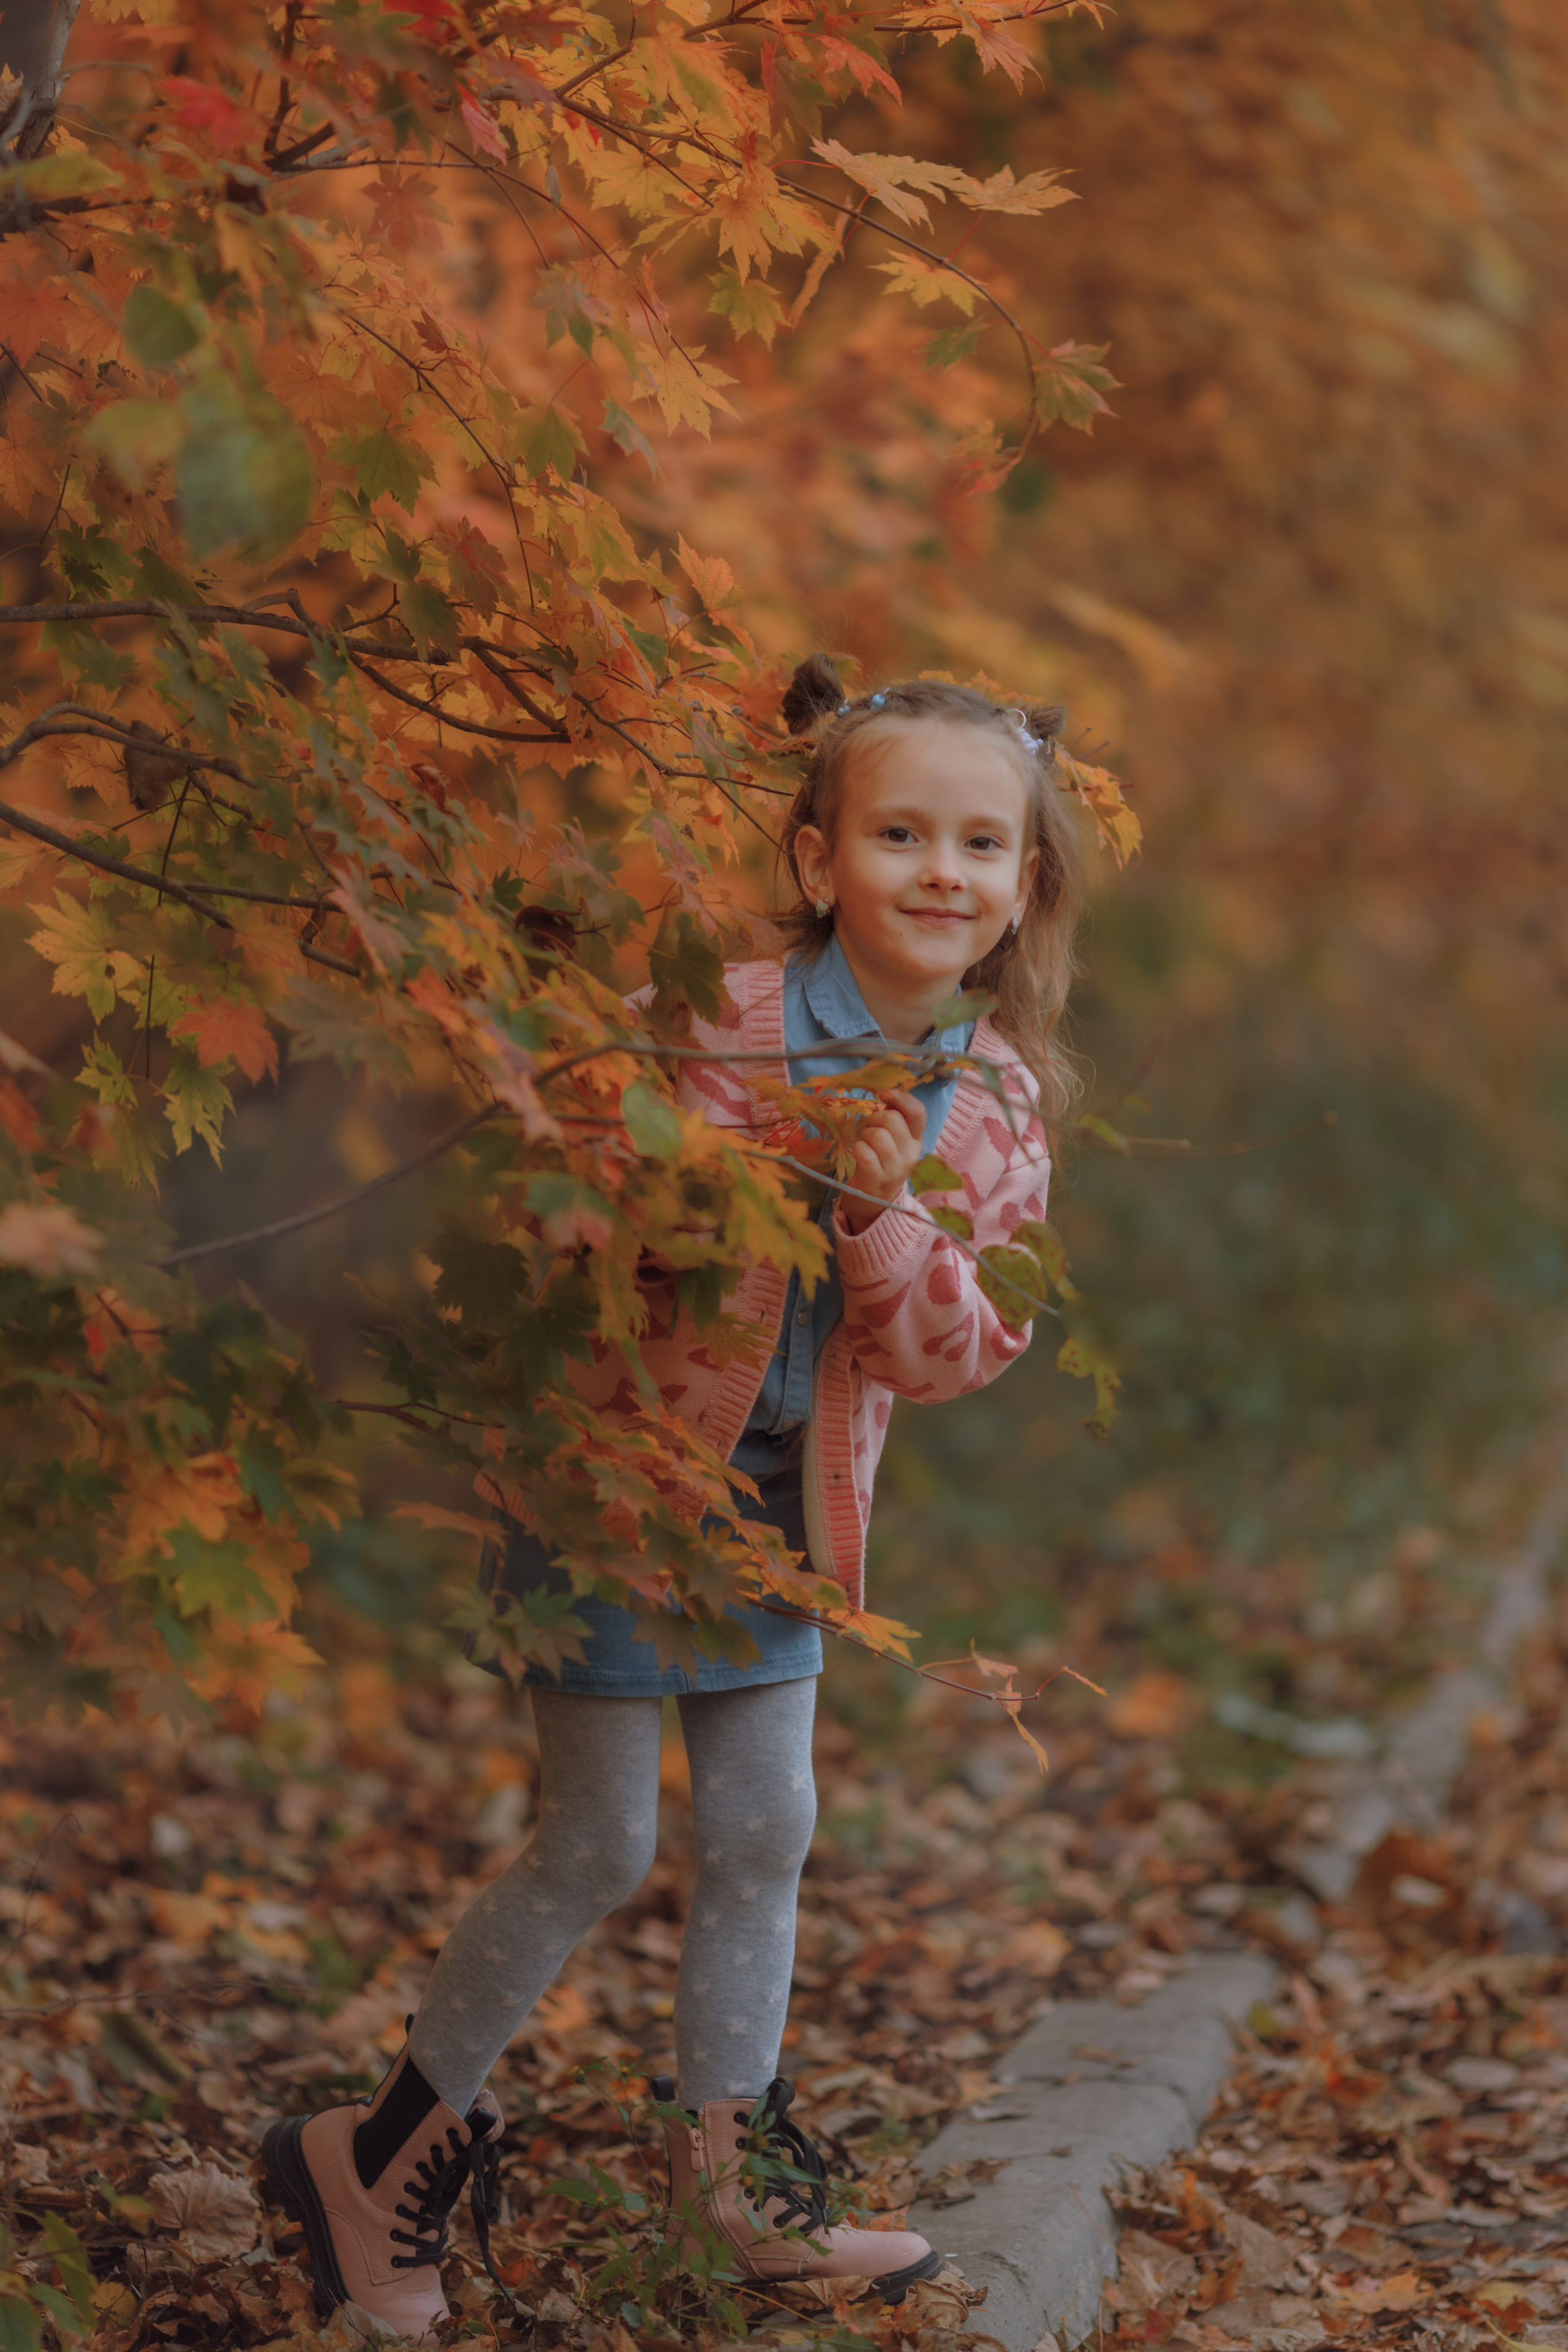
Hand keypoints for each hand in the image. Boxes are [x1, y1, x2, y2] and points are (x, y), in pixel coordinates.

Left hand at [839, 1089, 925, 1232]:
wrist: (874, 1203)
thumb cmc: (881, 1164)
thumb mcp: (895, 1143)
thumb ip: (894, 1120)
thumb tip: (887, 1095)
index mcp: (917, 1141)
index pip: (918, 1113)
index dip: (901, 1098)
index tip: (884, 1095)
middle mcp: (911, 1155)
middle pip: (892, 1119)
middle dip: (875, 1118)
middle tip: (870, 1128)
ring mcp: (895, 1170)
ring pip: (877, 1134)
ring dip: (864, 1134)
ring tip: (865, 1144)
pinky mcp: (877, 1180)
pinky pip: (864, 1152)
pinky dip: (858, 1149)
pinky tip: (860, 1155)